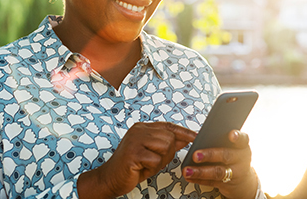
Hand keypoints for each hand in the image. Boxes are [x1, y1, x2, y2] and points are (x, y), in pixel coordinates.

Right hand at [77, 122, 195, 198]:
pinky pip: (155, 160)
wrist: (110, 179)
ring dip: (159, 161)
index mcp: (143, 128)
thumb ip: (167, 144)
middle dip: (167, 153)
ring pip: (165, 147)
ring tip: (146, 164)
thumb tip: (185, 139)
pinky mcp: (133, 152)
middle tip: (153, 161)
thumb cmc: (131, 167)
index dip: (184, 132)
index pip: (169, 126)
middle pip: (170, 138)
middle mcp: (139, 130)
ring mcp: (135, 140)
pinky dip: (151, 168)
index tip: (196, 136)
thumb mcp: (151, 153)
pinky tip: (141, 168)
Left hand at [182, 130, 257, 198]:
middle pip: (226, 155)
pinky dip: (199, 179)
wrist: (243, 181)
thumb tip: (201, 137)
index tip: (231, 134)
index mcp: (242, 146)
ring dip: (201, 171)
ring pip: (217, 172)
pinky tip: (190, 176)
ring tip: (188, 170)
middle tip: (196, 155)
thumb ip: (222, 141)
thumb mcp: (234, 148)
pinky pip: (211, 182)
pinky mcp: (227, 184)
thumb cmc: (234, 157)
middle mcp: (241, 159)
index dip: (238, 137)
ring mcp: (235, 173)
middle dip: (210, 155)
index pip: (243, 139)